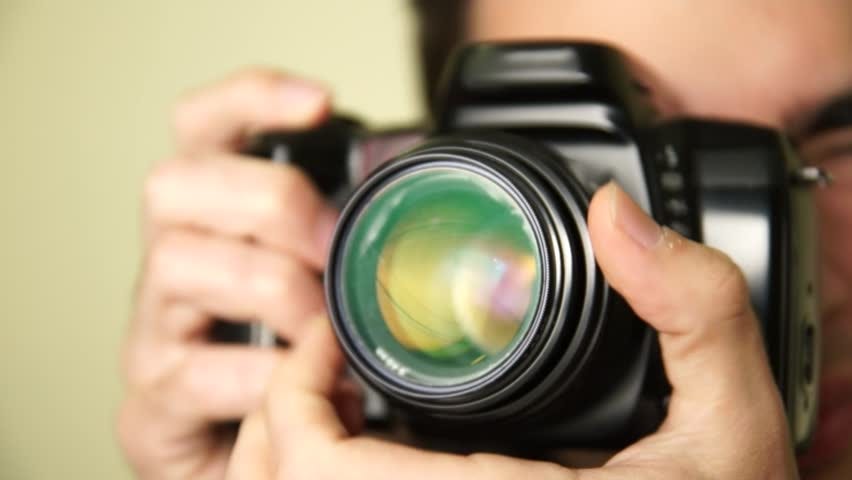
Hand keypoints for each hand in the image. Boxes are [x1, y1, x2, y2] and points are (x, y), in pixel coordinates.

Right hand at [118, 70, 336, 478]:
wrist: (252, 458)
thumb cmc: (294, 359)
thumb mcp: (324, 284)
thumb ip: (345, 239)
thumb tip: (411, 195)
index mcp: (214, 220)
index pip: (203, 128)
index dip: (251, 99)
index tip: (319, 102)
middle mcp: (170, 262)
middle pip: (176, 184)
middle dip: (269, 202)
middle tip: (330, 244)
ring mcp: (153, 331)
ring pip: (177, 265)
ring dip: (271, 289)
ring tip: (325, 328)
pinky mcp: (152, 402)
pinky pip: (193, 372)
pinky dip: (261, 375)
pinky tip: (301, 383)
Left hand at [228, 183, 798, 478]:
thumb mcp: (731, 423)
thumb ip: (691, 309)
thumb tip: (617, 216)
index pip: (315, 468)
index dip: (294, 386)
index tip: (327, 328)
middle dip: (282, 412)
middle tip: (326, 352)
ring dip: (291, 452)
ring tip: (339, 398)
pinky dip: (327, 476)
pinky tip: (376, 447)